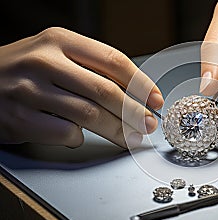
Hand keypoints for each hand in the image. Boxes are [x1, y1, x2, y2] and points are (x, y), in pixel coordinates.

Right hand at [0, 27, 163, 147]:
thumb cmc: (25, 69)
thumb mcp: (55, 54)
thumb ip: (90, 67)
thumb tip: (134, 92)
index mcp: (59, 41)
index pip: (113, 60)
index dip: (141, 83)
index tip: (155, 99)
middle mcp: (44, 62)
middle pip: (105, 91)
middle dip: (134, 112)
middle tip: (148, 124)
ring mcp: (29, 90)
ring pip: (89, 115)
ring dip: (117, 130)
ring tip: (131, 137)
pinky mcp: (19, 119)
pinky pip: (64, 132)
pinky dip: (79, 137)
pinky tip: (81, 136)